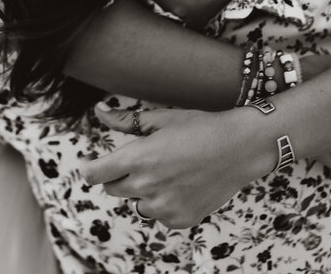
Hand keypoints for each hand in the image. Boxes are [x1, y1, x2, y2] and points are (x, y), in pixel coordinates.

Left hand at [81, 104, 273, 228]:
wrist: (240, 148)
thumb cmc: (201, 127)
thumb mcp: (162, 119)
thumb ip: (125, 119)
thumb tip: (99, 111)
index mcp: (137, 158)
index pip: (93, 174)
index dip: (90, 167)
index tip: (93, 164)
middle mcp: (146, 186)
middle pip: (113, 189)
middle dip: (121, 176)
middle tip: (146, 161)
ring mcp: (163, 207)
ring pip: (137, 204)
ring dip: (144, 192)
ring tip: (169, 173)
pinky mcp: (179, 220)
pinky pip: (159, 216)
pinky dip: (165, 204)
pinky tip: (183, 185)